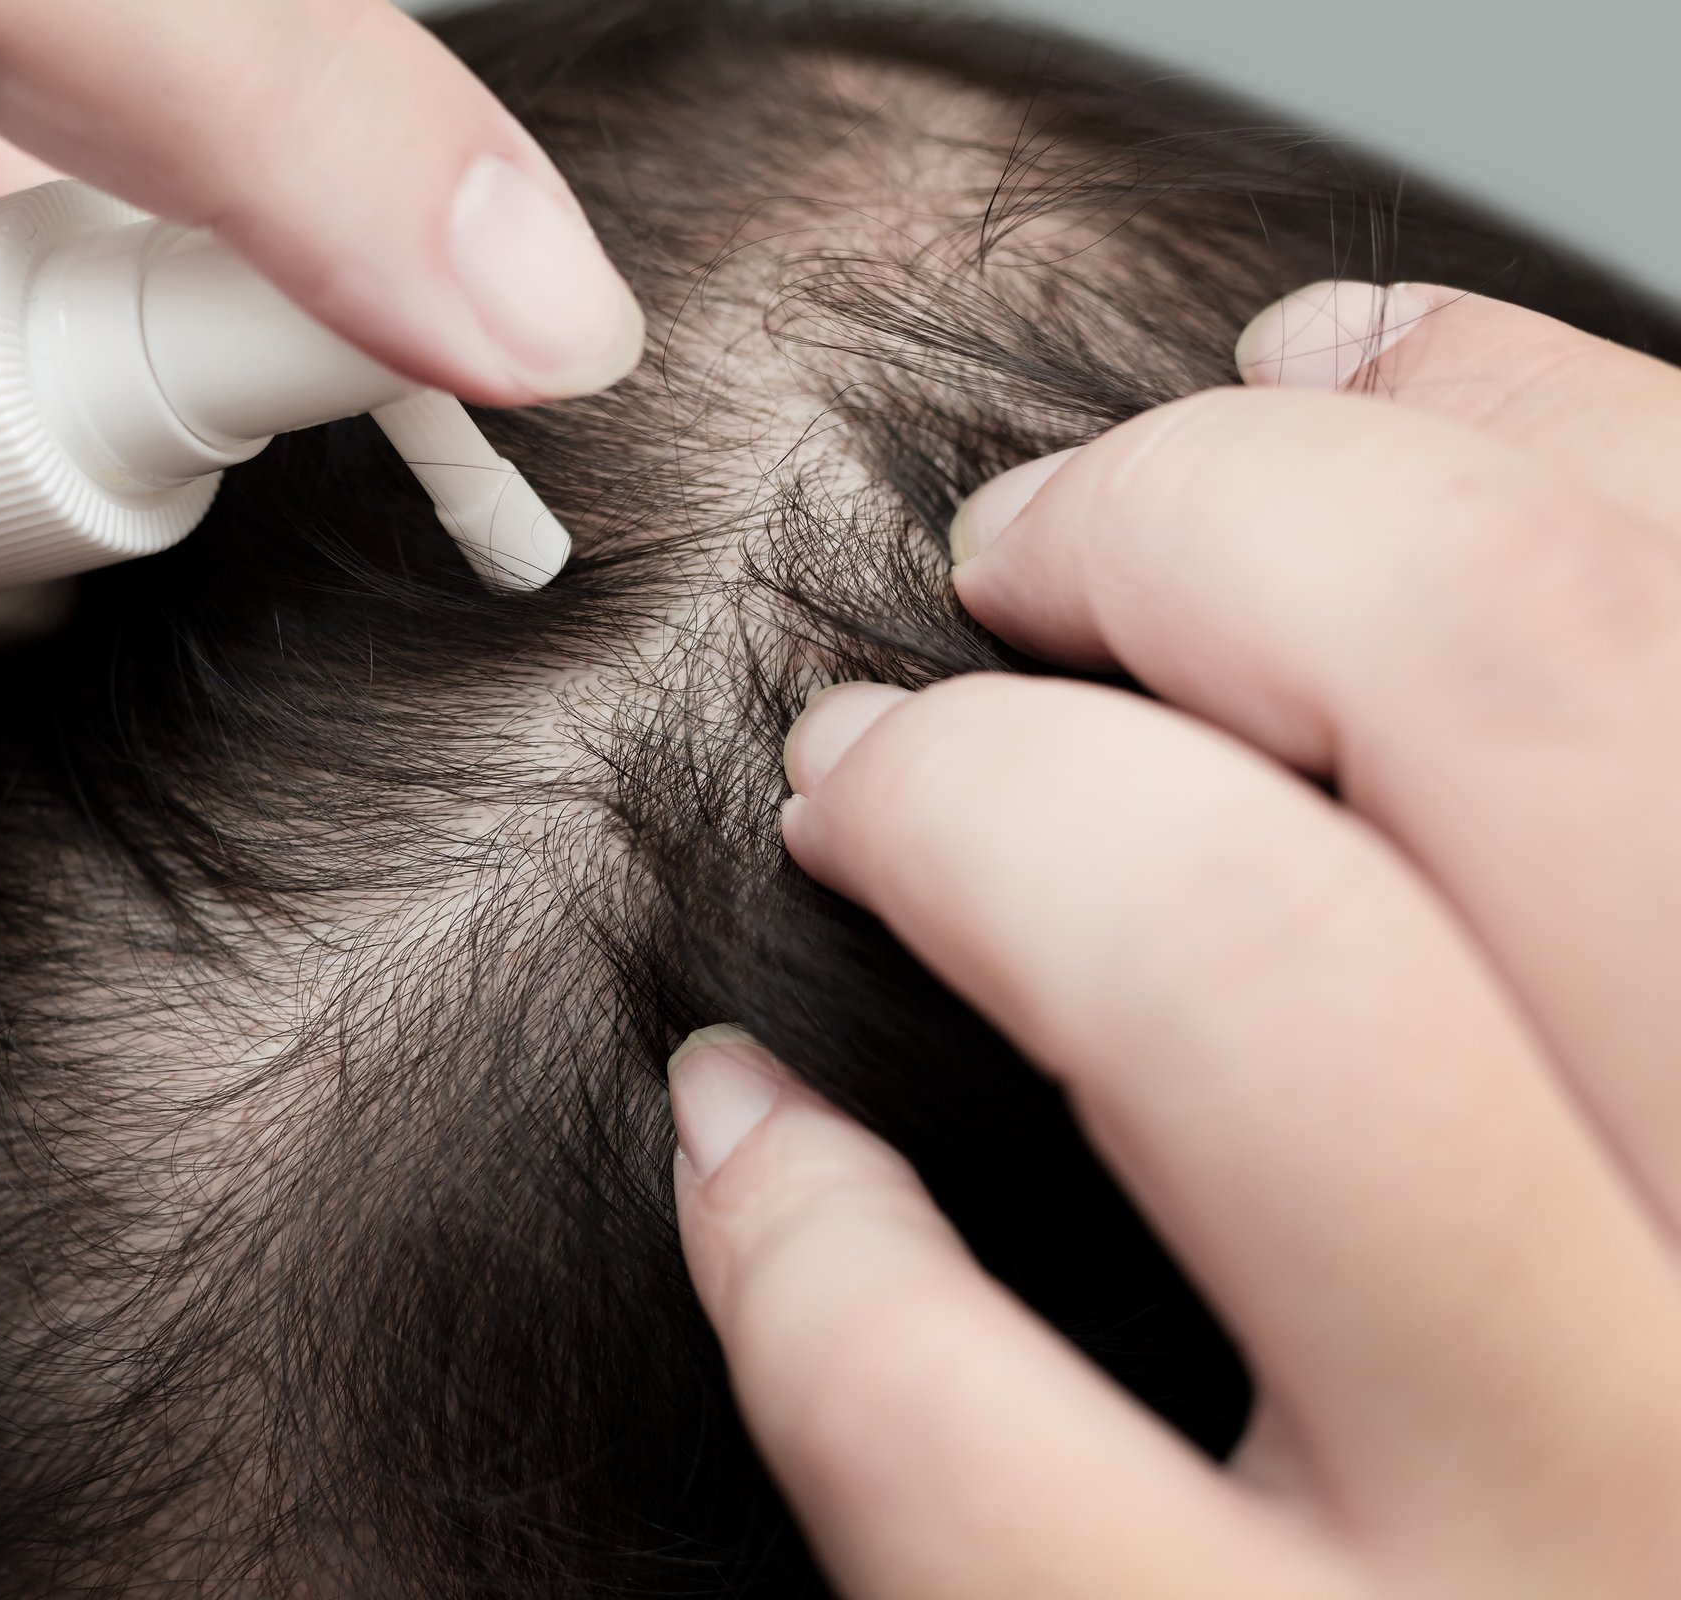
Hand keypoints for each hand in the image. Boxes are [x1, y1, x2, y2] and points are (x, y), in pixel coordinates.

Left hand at [669, 282, 1680, 1596]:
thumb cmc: (1635, 1472)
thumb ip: (1625, 843)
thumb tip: (1379, 419)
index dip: (1474, 428)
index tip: (1289, 402)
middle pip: (1513, 693)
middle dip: (1204, 534)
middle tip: (1036, 550)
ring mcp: (1572, 1574)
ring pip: (1246, 991)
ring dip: (987, 808)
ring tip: (870, 784)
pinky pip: (948, 1432)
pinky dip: (796, 1232)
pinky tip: (744, 1138)